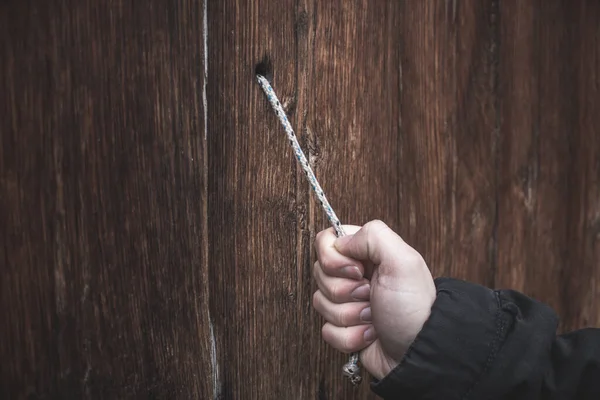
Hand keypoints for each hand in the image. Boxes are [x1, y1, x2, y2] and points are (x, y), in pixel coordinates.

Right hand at [312, 220, 435, 378]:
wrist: (420, 352)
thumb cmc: (415, 308)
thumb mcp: (403, 261)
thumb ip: (373, 236)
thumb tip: (341, 241)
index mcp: (367, 255)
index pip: (327, 242)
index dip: (334, 258)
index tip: (358, 270)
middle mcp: (355, 276)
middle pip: (320, 274)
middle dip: (345, 291)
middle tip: (371, 295)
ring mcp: (348, 303)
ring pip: (321, 303)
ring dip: (350, 315)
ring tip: (374, 317)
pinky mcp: (344, 328)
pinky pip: (327, 330)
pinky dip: (350, 336)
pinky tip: (370, 334)